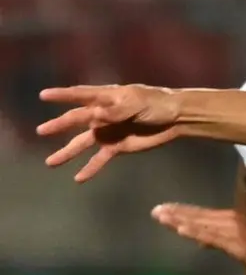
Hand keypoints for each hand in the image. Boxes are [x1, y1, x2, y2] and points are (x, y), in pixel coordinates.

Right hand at [37, 84, 180, 181]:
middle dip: (59, 125)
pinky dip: (90, 168)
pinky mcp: (117, 146)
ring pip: (83, 143)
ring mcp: (109, 131)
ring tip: (51, 163)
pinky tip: (78, 179)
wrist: (175, 118)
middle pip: (77, 120)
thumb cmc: (157, 103)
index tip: (44, 95)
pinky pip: (100, 159)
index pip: (81, 95)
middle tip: (41, 131)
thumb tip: (95, 116)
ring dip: (67, 152)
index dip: (63, 95)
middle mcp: (103, 114)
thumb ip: (116, 110)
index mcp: (107, 98)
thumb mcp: (137, 103)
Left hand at [152, 204, 245, 274]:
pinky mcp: (237, 242)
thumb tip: (198, 242)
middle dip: (177, 213)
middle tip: (155, 210)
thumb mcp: (238, 244)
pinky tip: (182, 229)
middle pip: (199, 216)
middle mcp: (231, 220)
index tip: (163, 209)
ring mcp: (234, 230)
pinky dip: (197, 231)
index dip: (182, 211)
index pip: (201, 214)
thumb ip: (218, 241)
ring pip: (203, 224)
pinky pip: (213, 237)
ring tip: (162, 216)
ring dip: (181, 219)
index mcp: (232, 219)